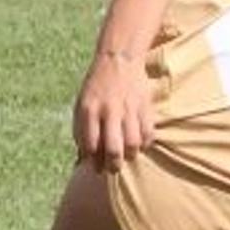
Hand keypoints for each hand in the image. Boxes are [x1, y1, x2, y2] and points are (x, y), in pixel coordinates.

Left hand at [73, 50, 153, 169]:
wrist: (118, 60)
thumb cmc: (96, 88)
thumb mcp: (81, 105)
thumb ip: (81, 131)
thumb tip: (82, 159)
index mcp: (89, 110)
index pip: (90, 145)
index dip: (93, 161)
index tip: (95, 168)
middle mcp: (109, 110)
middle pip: (113, 149)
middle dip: (113, 166)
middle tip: (112, 169)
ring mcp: (129, 108)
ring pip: (133, 144)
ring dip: (130, 156)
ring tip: (126, 157)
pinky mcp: (145, 106)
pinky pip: (148, 133)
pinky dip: (145, 144)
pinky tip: (139, 145)